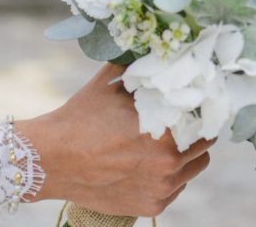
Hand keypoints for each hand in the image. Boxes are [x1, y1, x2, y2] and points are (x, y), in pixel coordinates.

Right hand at [16, 63, 213, 216]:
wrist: (50, 159)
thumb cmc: (82, 117)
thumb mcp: (112, 82)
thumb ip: (140, 66)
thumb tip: (159, 47)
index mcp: (165, 132)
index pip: (203, 118)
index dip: (201, 107)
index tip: (195, 100)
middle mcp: (168, 165)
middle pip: (205, 145)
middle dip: (196, 131)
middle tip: (181, 121)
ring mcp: (160, 190)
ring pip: (194, 167)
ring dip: (186, 154)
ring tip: (165, 141)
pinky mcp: (150, 207)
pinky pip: (176, 187)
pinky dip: (170, 175)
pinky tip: (149, 161)